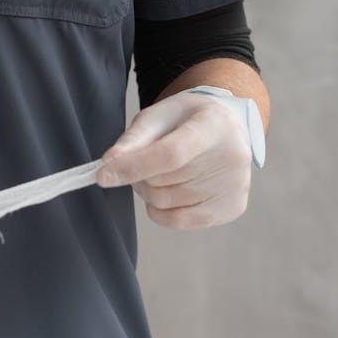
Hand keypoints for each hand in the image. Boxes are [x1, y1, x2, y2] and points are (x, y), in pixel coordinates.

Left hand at [95, 88, 253, 229]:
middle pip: (164, 181)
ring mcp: (237, 185)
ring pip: (167, 203)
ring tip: (159, 172)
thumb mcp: (156, 116)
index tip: (101, 175)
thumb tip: (108, 164)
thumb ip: (132, 140)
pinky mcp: (233, 207)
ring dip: (149, 191)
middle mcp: (233, 157)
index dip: (133, 167)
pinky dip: (161, 211)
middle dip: (139, 174)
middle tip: (142, 160)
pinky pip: (180, 221)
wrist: (223, 127)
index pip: (171, 154)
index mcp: (214, 124)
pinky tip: (168, 190)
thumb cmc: (183, 120)